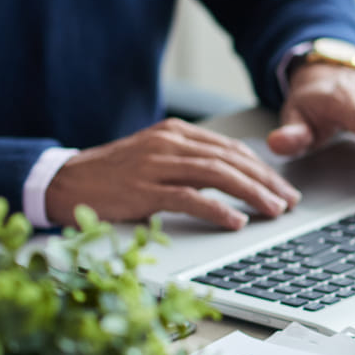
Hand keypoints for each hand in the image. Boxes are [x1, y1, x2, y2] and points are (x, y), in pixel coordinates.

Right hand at [45, 118, 300, 228]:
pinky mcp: (143, 190)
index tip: (284, 187)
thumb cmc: (113, 176)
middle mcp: (169, 144)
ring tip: (273, 210)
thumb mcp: (156, 158)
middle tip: (289, 200)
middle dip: (266, 181)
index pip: (231, 149)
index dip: (263, 169)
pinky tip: (236, 220)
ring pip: (217, 175)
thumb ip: (192, 162)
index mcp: (176, 133)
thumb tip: (236, 176)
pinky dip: (217, 209)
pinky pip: (189, 198)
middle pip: (231, 160)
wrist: (65, 182)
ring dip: (251, 193)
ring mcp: (156, 165)